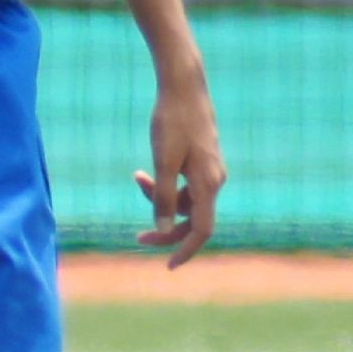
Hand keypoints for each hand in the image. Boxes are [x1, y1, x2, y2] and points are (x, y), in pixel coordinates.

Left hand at [135, 76, 224, 268]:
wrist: (184, 85)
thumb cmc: (171, 121)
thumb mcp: (162, 161)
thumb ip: (163, 197)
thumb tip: (164, 229)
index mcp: (208, 184)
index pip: (201, 230)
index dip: (186, 251)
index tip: (169, 267)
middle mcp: (215, 180)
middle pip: (193, 219)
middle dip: (166, 228)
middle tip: (137, 236)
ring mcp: (210, 169)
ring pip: (186, 200)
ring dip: (160, 199)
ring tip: (137, 179)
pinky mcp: (203, 160)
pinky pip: (185, 184)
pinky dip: (165, 184)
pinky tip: (142, 174)